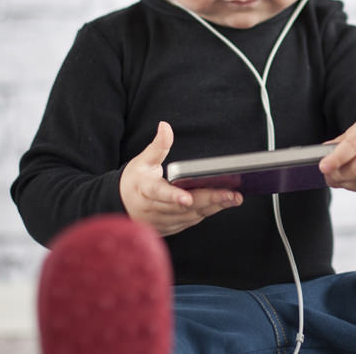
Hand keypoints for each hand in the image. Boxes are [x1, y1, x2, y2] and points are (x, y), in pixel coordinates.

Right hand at [119, 121, 242, 236]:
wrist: (122, 205)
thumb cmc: (135, 180)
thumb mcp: (142, 161)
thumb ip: (157, 146)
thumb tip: (165, 126)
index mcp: (145, 190)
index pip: (159, 194)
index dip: (173, 196)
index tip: (187, 197)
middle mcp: (153, 209)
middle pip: (183, 207)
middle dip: (208, 200)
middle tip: (230, 195)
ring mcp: (162, 221)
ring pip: (190, 216)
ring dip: (213, 207)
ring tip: (233, 198)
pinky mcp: (171, 228)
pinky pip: (191, 221)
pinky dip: (208, 212)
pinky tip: (223, 204)